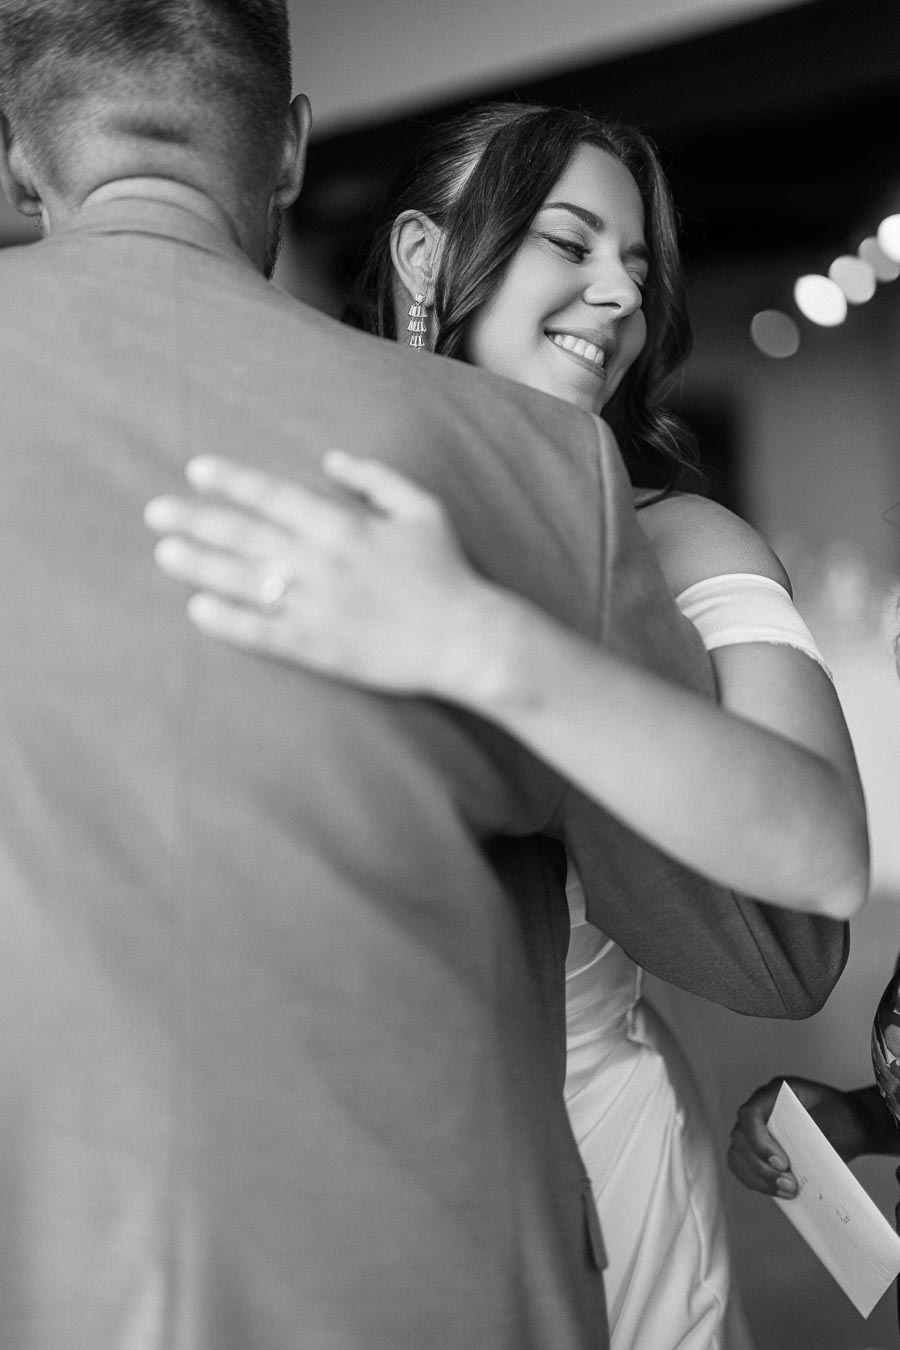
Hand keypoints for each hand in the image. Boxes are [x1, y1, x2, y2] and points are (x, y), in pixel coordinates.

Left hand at [144, 451, 501, 694]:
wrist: (466, 639)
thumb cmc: (447, 571)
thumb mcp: (422, 509)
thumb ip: (375, 479)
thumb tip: (329, 459)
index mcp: (344, 525)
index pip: (273, 495)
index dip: (232, 481)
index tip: (197, 471)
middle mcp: (322, 562)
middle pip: (246, 535)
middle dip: (197, 520)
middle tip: (157, 513)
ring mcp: (316, 606)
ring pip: (245, 581)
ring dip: (201, 566)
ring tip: (165, 555)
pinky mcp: (318, 647)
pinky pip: (262, 632)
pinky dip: (228, 620)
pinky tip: (199, 609)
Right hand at [727, 1076, 876, 1197]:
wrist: (849, 1126)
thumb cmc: (841, 1117)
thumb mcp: (833, 1120)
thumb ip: (812, 1132)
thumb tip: (797, 1154)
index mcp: (775, 1093)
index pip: (751, 1115)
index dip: (759, 1141)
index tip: (782, 1163)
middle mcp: (760, 1109)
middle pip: (741, 1138)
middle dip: (761, 1166)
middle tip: (788, 1184)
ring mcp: (756, 1129)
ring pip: (738, 1155)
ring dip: (758, 1177)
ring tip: (786, 1191)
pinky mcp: (758, 1150)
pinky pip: (743, 1167)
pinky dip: (756, 1182)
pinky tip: (777, 1191)